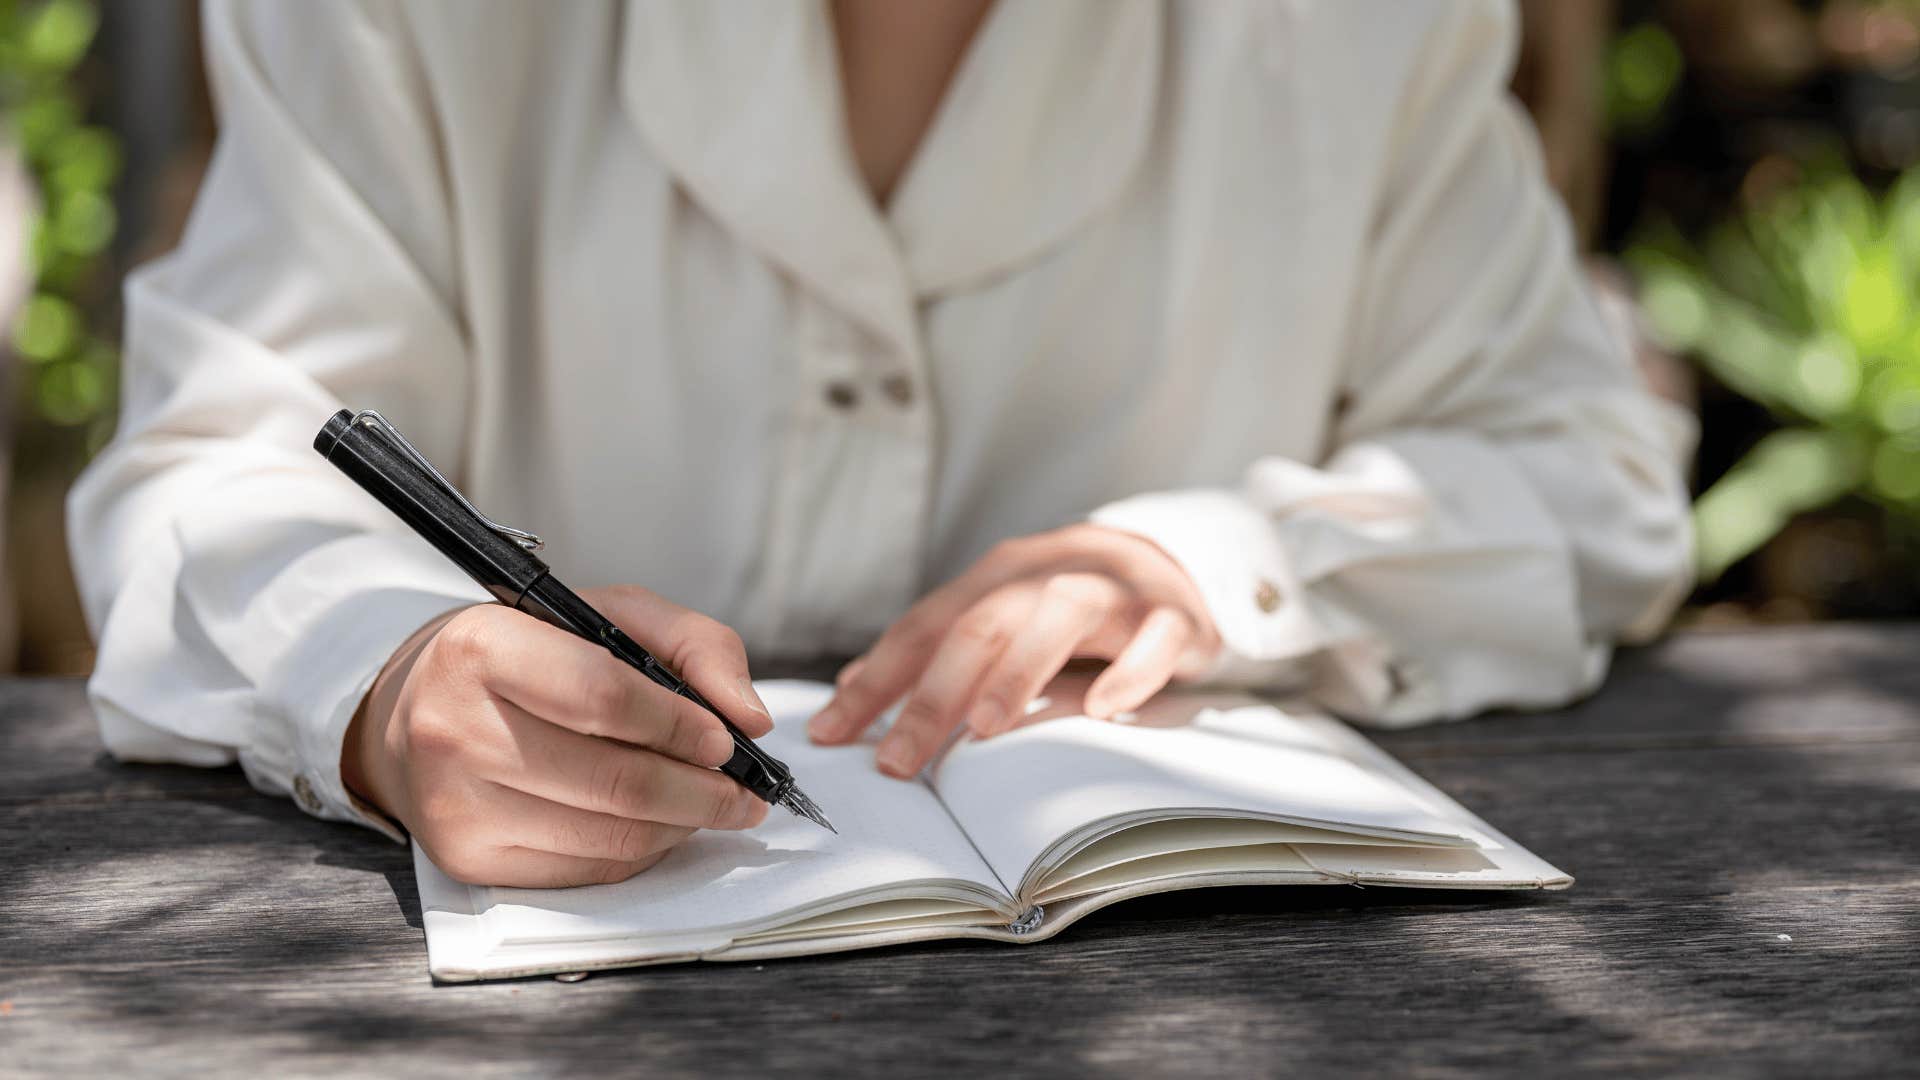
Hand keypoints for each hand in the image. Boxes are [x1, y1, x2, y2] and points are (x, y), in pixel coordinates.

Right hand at [341, 586, 773, 887]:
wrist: (411, 709)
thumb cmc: (523, 655)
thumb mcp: (603, 614)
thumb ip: (691, 645)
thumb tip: (749, 717)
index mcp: (483, 648)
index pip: (604, 696)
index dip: (679, 724)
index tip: (728, 740)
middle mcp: (456, 728)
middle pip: (616, 781)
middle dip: (702, 792)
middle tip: (744, 791)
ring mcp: (457, 804)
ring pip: (609, 836)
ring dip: (682, 826)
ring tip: (713, 805)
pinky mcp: (468, 859)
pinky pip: (586, 869)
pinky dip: (641, 851)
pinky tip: (661, 826)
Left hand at [807, 524, 1220, 776]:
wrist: (1172, 559)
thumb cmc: (1068, 607)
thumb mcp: (999, 615)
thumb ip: (933, 650)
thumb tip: (852, 688)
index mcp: (995, 578)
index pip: (923, 628)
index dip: (875, 681)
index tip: (830, 735)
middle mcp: (1046, 575)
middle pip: (981, 625)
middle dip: (933, 693)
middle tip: (896, 759)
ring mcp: (1113, 592)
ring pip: (1060, 617)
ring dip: (1019, 670)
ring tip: (985, 726)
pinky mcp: (1173, 617)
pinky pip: (1154, 640)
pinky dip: (1130, 672)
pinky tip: (1104, 710)